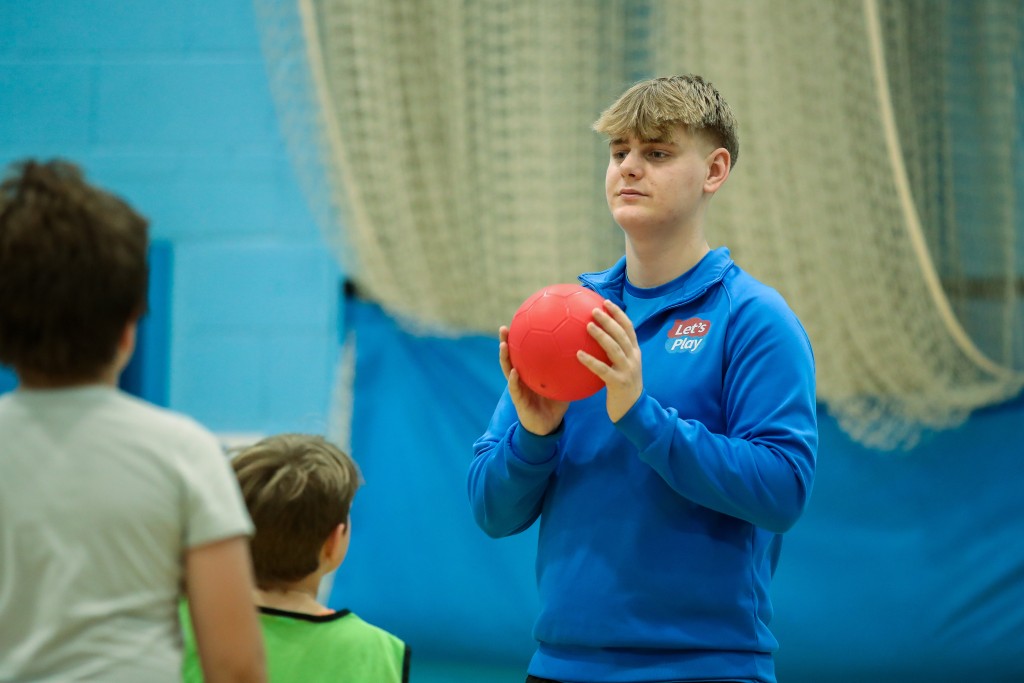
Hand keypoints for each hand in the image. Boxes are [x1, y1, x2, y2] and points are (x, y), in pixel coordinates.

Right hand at [499, 325, 568, 435]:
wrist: (548, 427)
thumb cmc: (555, 404)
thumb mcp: (564, 384)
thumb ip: (570, 369)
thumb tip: (587, 351)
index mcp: (529, 371)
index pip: (523, 350)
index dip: (520, 337)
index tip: (521, 320)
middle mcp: (520, 377)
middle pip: (511, 356)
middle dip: (505, 341)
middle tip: (503, 327)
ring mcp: (517, 388)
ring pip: (507, 369)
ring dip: (504, 357)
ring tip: (503, 344)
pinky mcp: (518, 400)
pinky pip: (514, 389)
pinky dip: (513, 380)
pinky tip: (513, 372)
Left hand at [578, 300, 642, 421]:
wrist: (633, 410)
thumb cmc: (624, 386)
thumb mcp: (624, 367)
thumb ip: (614, 353)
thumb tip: (596, 338)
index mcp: (634, 352)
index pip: (629, 328)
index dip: (618, 314)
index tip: (606, 302)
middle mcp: (633, 358)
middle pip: (622, 334)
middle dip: (609, 320)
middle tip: (594, 310)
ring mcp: (627, 370)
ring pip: (614, 348)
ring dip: (601, 335)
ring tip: (588, 325)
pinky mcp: (619, 382)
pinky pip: (602, 369)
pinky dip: (590, 360)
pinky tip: (578, 354)